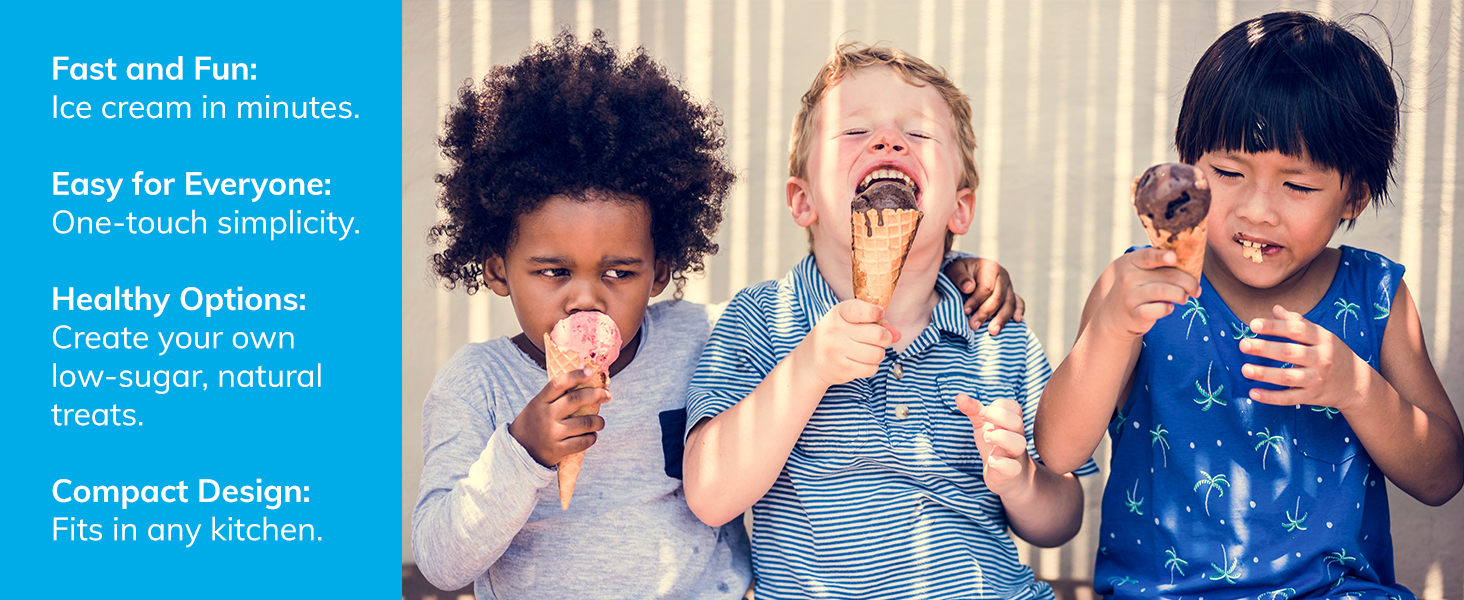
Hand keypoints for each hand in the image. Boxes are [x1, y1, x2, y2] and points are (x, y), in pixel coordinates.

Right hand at [508, 368, 611, 466]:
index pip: (558, 384)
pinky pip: (582, 442)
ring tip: (600, 422)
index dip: (575, 375)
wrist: (518, 451)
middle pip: (575, 400)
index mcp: (540, 401)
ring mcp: (552, 433)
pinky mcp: (558, 450)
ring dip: (598, 421)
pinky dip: (591, 438)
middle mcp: (546, 416)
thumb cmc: (534, 423)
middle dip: (596, 395)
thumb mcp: (537, 406)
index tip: (590, 372)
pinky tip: (592, 436)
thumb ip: (555, 397)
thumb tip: (584, 384)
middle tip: (607, 395)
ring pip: (584, 423)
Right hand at [792, 299, 895, 388]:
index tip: (879, 314)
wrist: (811, 361)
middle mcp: (835, 331)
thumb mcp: (849, 322)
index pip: (861, 310)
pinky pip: (871, 369)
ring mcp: (837, 351)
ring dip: (878, 354)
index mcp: (837, 314)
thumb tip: (897, 334)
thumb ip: (875, 323)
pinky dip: (871, 366)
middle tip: (879, 339)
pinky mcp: (842, 368)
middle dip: (885, 338)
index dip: (876, 312)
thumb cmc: (835, 337)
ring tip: (868, 351)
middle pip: (878, 335)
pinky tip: (861, 362)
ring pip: (877, 354)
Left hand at [943, 256, 1024, 335]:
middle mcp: (1003, 276)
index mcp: (990, 268)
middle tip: (974, 326)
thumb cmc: (961, 273)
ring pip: (1009, 303)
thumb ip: (960, 277)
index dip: (976, 301)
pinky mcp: (1012, 295)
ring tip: (993, 331)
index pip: (986, 287)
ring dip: (1002, 319)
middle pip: (998, 298)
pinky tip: (1017, 320)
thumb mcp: (955, 270)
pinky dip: (1019, 311)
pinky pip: (1019, 303)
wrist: (968, 271)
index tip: (965, 311)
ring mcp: (1009, 286)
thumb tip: (969, 288)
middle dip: (986, 313)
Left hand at [955, 394, 1032, 497]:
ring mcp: (1015, 456)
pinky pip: (1013, 468)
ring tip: (986, 437)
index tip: (983, 412)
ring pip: (1018, 443)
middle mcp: (1016, 437)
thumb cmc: (994, 446)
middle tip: (982, 420)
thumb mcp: (983, 426)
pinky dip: (1002, 464)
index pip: (1013, 407)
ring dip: (1002, 437)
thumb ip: (974, 411)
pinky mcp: (1011, 473)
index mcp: (1011, 423)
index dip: (999, 407)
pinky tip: (991, 461)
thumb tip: (959, 396)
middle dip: (999, 417)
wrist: (1007, 478)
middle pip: (1017, 422)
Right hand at [1091, 248, 1199, 339]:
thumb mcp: (1141, 273)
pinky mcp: (1135, 314)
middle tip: (1195, 289)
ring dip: (1181, 295)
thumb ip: (1159, 266)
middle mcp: (1128, 277)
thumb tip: (1192, 264)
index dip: (1162, 256)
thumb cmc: (1137, 289)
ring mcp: (1130, 296)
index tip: (1174, 257)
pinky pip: (1158, 310)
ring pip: (1164, 291)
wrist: (1114, 315)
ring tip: (1185, 298)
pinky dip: (1167, 309)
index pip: (1148, 256)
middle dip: (1188, 282)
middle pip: (1167, 275)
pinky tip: (1169, 308)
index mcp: (1132, 262)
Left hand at [1239, 304, 1369, 411]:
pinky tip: (1253, 393)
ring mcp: (1317, 379)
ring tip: (1244, 369)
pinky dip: (1271, 397)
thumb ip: (1298, 323)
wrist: (1357, 383)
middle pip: (1290, 352)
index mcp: (1322, 339)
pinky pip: (1289, 398)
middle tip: (1243, 345)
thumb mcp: (1321, 335)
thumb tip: (1275, 308)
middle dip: (1265, 349)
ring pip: (1288, 377)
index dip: (1274, 326)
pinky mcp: (1312, 397)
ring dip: (1265, 374)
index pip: (1296, 330)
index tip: (1253, 324)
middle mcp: (1321, 358)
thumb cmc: (1332, 353)